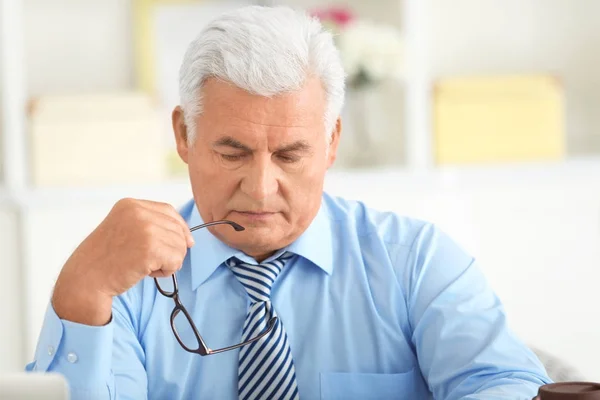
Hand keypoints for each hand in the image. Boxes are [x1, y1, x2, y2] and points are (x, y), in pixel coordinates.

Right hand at [52, 198, 194, 324]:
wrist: (85, 280)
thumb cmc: (106, 260)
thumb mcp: (125, 230)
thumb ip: (152, 226)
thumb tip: (189, 238)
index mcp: (130, 205)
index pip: (169, 210)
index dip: (180, 227)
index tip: (184, 242)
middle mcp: (138, 212)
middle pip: (178, 229)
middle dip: (171, 249)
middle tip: (148, 261)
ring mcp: (144, 229)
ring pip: (180, 246)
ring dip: (168, 262)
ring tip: (145, 266)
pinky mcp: (150, 249)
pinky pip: (176, 261)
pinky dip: (166, 271)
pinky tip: (147, 273)